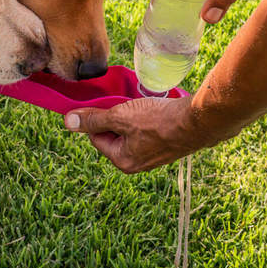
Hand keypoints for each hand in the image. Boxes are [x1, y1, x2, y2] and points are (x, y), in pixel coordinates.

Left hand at [63, 95, 216, 173]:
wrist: (198, 121)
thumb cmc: (158, 121)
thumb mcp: (120, 116)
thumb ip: (94, 119)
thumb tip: (68, 122)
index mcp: (123, 161)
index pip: (96, 137)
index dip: (99, 118)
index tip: (107, 104)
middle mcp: (137, 163)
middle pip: (114, 135)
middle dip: (117, 117)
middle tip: (127, 104)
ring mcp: (153, 156)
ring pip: (131, 132)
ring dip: (131, 116)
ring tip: (141, 105)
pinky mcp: (167, 146)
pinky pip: (147, 131)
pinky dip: (147, 118)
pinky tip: (154, 108)